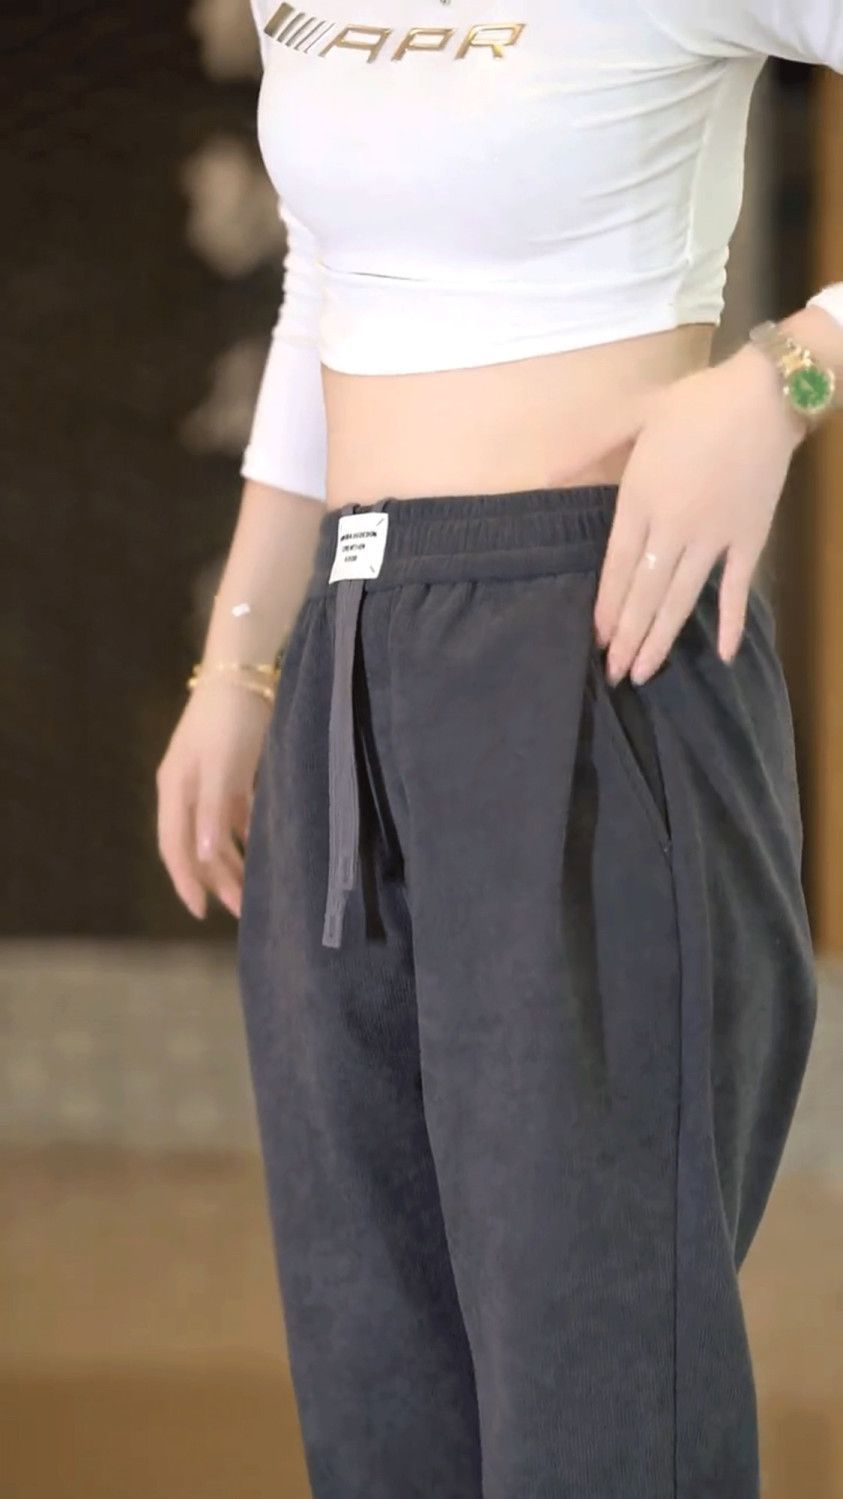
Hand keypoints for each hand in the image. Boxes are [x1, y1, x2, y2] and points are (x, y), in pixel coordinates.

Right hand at [156, 680, 272, 918]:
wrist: (245, 672)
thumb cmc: (231, 718)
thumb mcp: (223, 765)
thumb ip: (213, 810)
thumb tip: (204, 857)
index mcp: (176, 789)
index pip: (175, 846)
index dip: (186, 880)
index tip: (202, 912)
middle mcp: (187, 790)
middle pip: (197, 846)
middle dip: (216, 879)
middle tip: (242, 911)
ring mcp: (208, 782)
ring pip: (217, 835)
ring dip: (233, 863)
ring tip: (253, 890)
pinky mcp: (231, 774)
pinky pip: (235, 817)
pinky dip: (246, 837)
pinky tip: (264, 853)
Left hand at [593, 346, 804, 685]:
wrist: (764, 395)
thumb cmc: (694, 403)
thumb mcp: (633, 415)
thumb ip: (589, 446)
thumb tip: (547, 473)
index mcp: (641, 500)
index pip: (617, 567)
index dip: (606, 607)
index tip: (596, 639)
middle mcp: (673, 528)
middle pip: (645, 594)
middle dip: (627, 637)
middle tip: (613, 674)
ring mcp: (713, 539)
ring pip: (682, 599)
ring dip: (662, 639)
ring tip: (645, 674)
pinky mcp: (749, 539)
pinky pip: (738, 588)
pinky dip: (733, 621)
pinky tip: (724, 654)